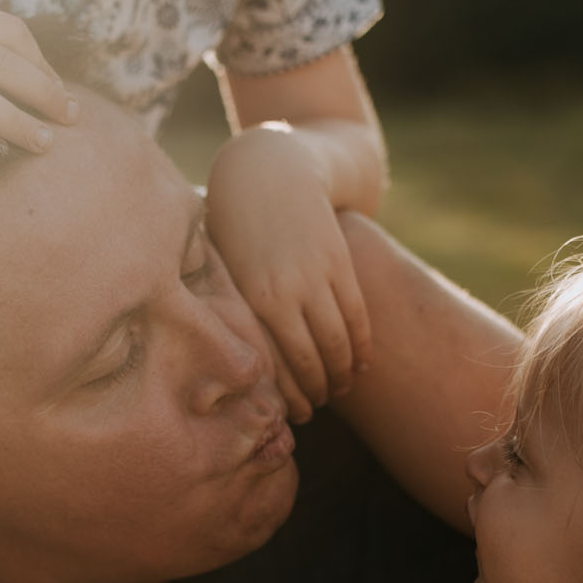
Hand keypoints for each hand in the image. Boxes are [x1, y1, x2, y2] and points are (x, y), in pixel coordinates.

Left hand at [206, 126, 369, 421]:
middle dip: (316, 391)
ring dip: (343, 372)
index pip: (274, 364)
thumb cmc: (233, 224)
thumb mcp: (221, 267)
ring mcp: (316, 276)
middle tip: (317, 407)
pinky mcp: (339, 262)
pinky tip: (361, 362)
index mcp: (249, 298)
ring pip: (338, 341)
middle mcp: (283, 291)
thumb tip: (236, 363)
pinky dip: (362, 344)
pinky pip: (357, 314)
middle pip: (309, 359)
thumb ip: (231, 310)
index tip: (292, 413)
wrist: (270, 169)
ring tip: (341, 389)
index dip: (287, 395)